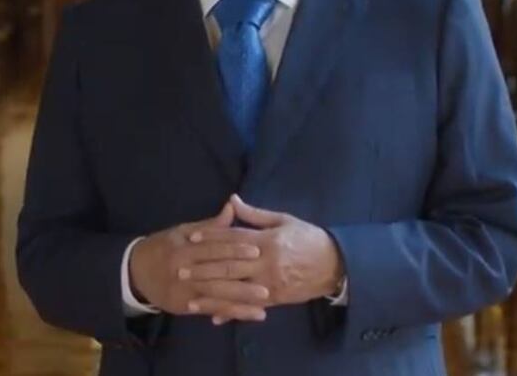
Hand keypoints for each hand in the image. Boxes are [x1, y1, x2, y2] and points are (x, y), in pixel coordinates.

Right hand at [128, 199, 268, 321]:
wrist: (135, 272)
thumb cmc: (162, 247)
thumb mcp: (181, 231)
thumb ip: (210, 226)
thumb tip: (232, 208)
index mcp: (184, 248)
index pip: (212, 248)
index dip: (234, 249)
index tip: (256, 249)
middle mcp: (184, 270)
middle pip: (216, 273)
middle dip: (242, 276)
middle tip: (268, 279)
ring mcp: (185, 290)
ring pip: (216, 295)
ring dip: (241, 299)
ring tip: (265, 302)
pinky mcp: (186, 306)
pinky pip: (211, 310)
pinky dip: (231, 313)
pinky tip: (251, 315)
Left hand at [184, 195, 343, 322]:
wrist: (335, 264)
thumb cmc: (307, 238)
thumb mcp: (283, 220)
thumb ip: (255, 214)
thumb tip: (232, 199)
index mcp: (267, 240)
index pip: (233, 238)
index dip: (211, 236)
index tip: (191, 238)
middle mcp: (266, 262)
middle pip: (230, 265)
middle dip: (204, 269)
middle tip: (181, 271)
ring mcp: (271, 283)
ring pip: (236, 289)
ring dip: (212, 294)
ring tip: (190, 296)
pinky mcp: (276, 299)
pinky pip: (250, 305)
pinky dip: (232, 312)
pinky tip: (214, 316)